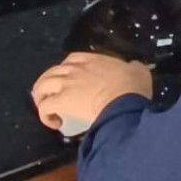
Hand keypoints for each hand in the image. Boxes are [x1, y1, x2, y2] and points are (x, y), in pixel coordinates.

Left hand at [32, 52, 153, 131]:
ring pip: (42, 85)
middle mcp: (76, 69)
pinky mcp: (61, 101)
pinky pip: (44, 106)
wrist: (123, 102)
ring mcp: (67, 84)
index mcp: (93, 60)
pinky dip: (45, 114)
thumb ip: (133, 67)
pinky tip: (54, 122)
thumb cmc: (132, 87)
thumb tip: (134, 68)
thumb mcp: (138, 71)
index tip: (70, 79)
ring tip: (47, 108)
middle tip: (52, 96)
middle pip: (52, 71)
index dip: (67, 68)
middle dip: (48, 83)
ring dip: (41, 96)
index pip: (72, 58)